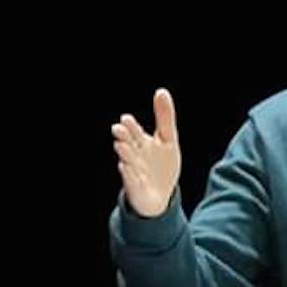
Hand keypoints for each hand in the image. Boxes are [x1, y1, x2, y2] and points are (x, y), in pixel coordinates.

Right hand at [111, 89, 180, 217]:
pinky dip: (128, 174)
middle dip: (124, 137)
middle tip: (119, 129)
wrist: (160, 195)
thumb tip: (161, 91)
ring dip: (125, 153)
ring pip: (127, 161)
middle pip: (128, 144)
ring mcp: (133, 171)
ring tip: (122, 146)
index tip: (126, 118)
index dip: (131, 127)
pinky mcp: (135, 187)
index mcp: (141, 143)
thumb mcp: (168, 139)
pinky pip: (130, 180)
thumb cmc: (161, 164)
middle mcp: (134, 155)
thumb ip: (164, 116)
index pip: (136, 132)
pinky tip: (125, 167)